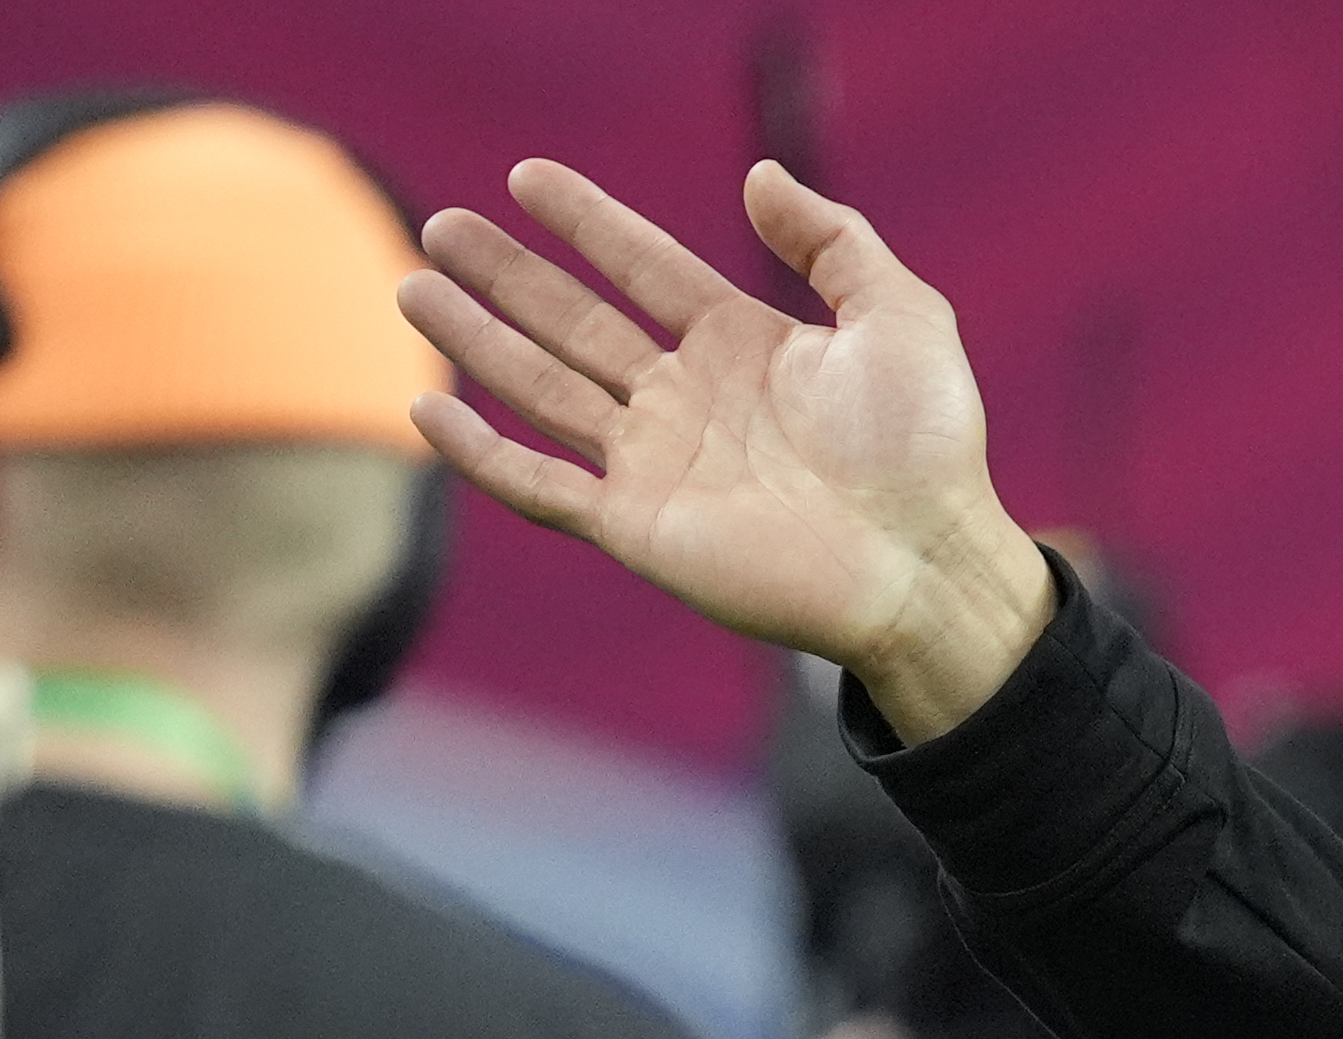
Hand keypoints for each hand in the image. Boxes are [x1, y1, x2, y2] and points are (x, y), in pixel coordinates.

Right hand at [397, 160, 1051, 741]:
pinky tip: (425, 411)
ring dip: (477, 343)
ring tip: (413, 288)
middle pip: (575, 323)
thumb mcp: (899, 314)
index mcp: (744, 346)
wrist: (926, 559)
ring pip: (542, 391)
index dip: (588, 223)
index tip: (527, 177)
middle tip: (441, 227)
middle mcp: (690, 400)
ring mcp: (659, 464)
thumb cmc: (929, 446)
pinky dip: (481, 453)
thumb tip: (759, 175)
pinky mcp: (639, 528)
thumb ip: (833, 240)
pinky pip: (540, 486)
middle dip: (507, 276)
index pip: (645, 268)